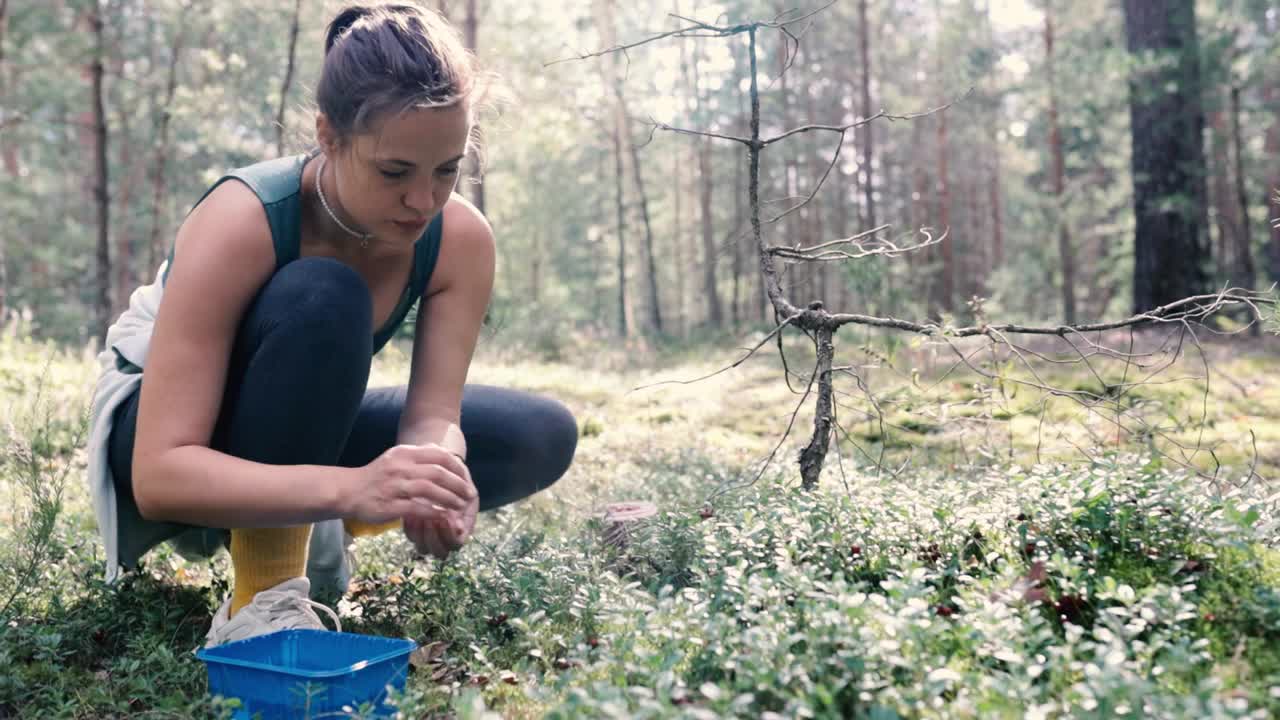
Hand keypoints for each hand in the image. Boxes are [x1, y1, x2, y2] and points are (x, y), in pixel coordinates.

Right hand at [342, 444, 474, 524]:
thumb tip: (443, 455)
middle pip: (438, 473)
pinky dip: (433, 512)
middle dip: (458, 485)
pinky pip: (417, 508)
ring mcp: (394, 486)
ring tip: (460, 506)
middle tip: (469, 495)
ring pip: (430, 490)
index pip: (439, 456)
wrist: (346, 490)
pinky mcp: (389, 505)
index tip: (467, 478)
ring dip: (449, 499)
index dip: (457, 468)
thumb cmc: (376, 476)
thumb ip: (418, 456)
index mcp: (404, 453)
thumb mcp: (396, 458)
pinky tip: (444, 516)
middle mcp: (400, 467)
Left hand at [404, 464, 477, 559]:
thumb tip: (459, 528)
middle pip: (439, 552)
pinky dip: (411, 527)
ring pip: (424, 548)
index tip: (446, 518)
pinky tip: (411, 515)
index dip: (450, 535)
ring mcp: (429, 536)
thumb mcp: (468, 492)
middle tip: (432, 519)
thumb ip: (466, 508)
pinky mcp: (415, 530)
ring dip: (422, 534)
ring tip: (420, 517)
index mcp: (461, 531)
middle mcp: (445, 539)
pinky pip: (411, 536)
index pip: (455, 544)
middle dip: (434, 536)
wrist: (442, 476)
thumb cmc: (458, 484)